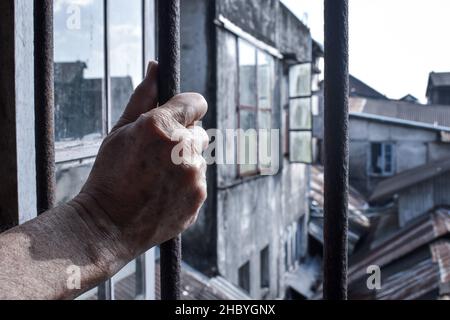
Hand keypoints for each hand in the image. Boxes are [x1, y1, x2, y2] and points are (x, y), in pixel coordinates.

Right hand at [73, 61, 208, 262]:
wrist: (109, 225)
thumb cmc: (109, 175)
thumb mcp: (120, 131)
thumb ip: (143, 97)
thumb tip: (156, 66)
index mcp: (162, 126)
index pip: (196, 101)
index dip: (187, 107)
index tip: (180, 114)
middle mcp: (184, 148)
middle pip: (200, 132)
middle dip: (184, 137)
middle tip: (159, 153)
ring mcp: (194, 175)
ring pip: (200, 158)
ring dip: (185, 161)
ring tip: (157, 177)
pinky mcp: (199, 197)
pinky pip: (199, 180)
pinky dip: (186, 183)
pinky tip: (163, 192)